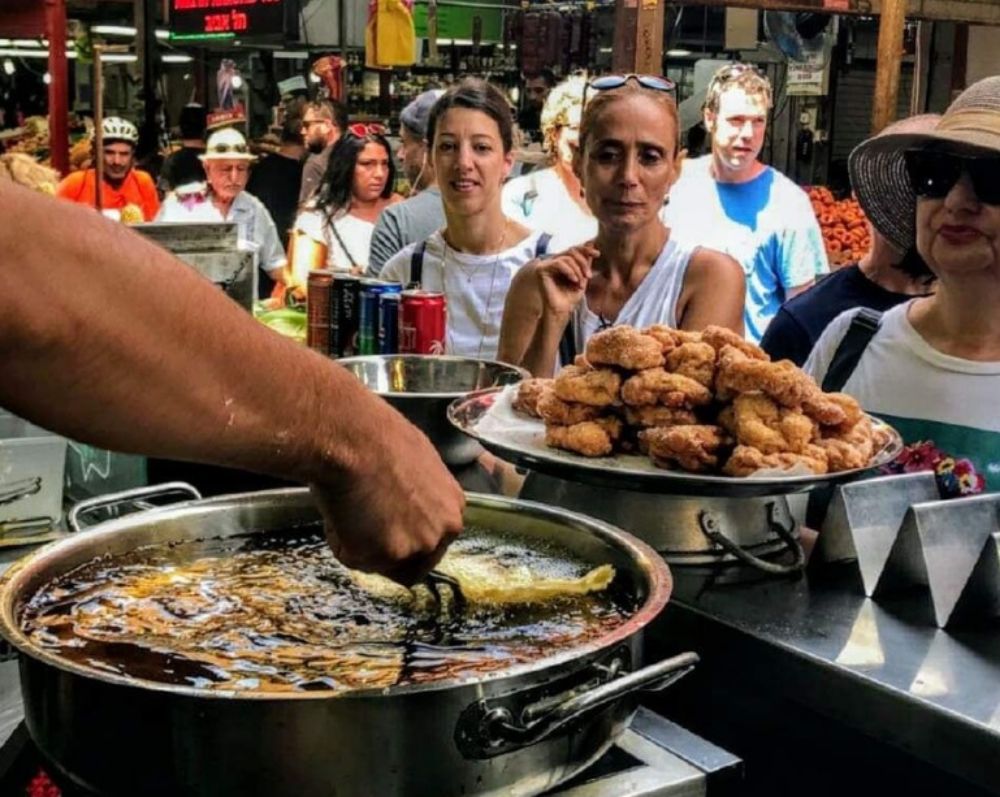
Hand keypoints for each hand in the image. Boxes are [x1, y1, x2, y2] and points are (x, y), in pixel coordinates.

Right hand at [310, 404, 465, 584]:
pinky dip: (338, 539)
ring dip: (360, 543)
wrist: (353, 437)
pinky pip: (352, 557)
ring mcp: (413, 547)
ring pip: (379, 562)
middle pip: (413, 563)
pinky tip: (340, 508)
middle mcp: (441, 533)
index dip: (404, 538)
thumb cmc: (378, 437)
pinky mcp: (383, 556)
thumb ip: (419, 494)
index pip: (433, 544)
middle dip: (386, 551)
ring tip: (349, 506)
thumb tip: (402, 501)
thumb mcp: (417, 463)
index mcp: (452, 508)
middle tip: (361, 524)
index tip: (386, 530)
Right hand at [535, 242, 599, 318]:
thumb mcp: (582, 278)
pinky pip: (558, 263)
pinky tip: (573, 280)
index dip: (585, 249)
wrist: (562, 311)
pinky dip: (569, 271)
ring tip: (580, 282)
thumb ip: (585, 262)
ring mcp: (546, 265)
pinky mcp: (541, 270)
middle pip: (571, 251)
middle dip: (583, 262)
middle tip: (589, 276)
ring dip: (577, 269)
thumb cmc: (570, 298)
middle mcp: (552, 262)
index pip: (573, 250)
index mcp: (561, 264)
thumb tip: (590, 243)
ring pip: (566, 257)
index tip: (597, 254)